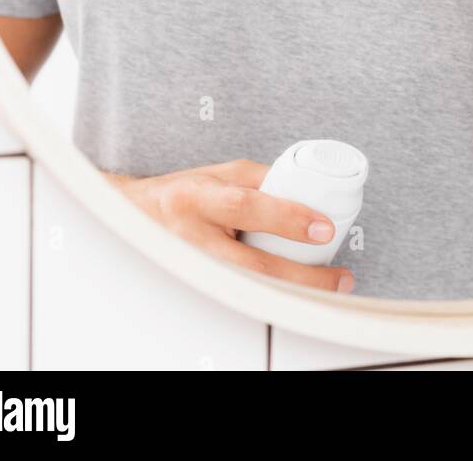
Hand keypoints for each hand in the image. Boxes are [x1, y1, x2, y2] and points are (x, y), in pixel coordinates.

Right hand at [101, 160, 354, 292]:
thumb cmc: (181, 192)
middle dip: (302, 275)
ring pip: (249, 290)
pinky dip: (271, 298)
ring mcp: (194, 269)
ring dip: (292, 293)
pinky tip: (293, 297)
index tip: (324, 228)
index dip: (288, 217)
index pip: (247, 207)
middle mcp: (192, 237)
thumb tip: (306, 187)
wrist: (134, 218)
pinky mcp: (197, 288)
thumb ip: (261, 180)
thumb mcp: (219, 174)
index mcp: (198, 197)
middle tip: (338, 277)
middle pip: (252, 266)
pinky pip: (239, 297)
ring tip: (326, 289)